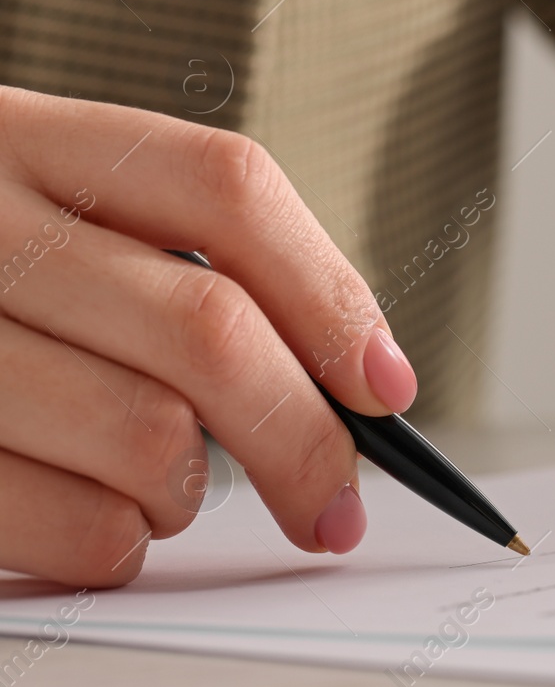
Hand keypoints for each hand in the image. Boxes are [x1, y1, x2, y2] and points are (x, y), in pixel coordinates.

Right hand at [0, 87, 417, 586]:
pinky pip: (76, 529)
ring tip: (159, 485)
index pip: (225, 189)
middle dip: (306, 439)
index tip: (387, 387)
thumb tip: (366, 381)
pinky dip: (116, 547)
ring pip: (150, 441)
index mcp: (29, 139)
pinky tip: (90, 518)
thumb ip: (183, 266)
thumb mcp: (52, 221)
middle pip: (209, 329)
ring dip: (189, 494)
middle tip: (334, 505)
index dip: (330, 294)